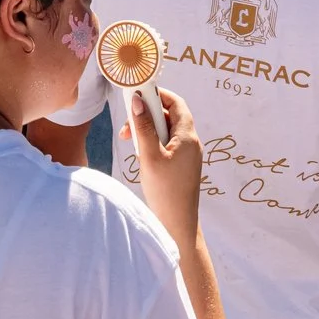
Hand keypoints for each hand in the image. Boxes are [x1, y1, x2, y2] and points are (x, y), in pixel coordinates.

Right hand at [127, 87, 205, 252]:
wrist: (177, 224)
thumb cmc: (165, 191)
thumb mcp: (149, 156)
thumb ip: (143, 127)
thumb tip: (138, 100)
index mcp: (188, 137)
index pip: (176, 103)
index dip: (158, 94)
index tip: (138, 94)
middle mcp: (191, 143)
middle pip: (169, 116)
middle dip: (146, 116)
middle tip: (127, 127)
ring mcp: (188, 155)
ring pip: (166, 131)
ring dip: (147, 131)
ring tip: (131, 143)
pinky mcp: (182, 165)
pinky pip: (167, 144)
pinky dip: (153, 144)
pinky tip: (141, 155)